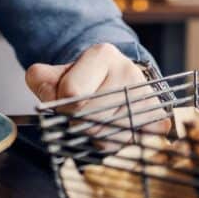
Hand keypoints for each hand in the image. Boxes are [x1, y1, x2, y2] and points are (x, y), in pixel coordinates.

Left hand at [25, 43, 170, 138]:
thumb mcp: (55, 74)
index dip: (61, 106)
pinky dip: (114, 143)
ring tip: (93, 123)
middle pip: (92, 117)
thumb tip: (48, 99)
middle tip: (77, 119)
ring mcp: (146, 94)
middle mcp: (129, 70)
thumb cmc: (82, 80)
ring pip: (109, 133)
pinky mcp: (158, 117)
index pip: (72, 92)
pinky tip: (109, 130)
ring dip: (93, 137)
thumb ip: (40, 81)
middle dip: (77, 124)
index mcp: (102, 54)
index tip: (63, 105)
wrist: (114, 82)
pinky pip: (129, 142)